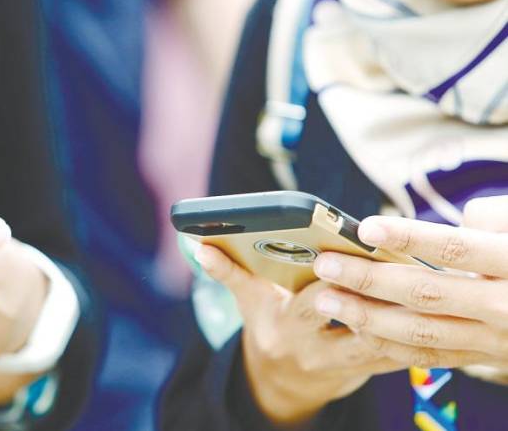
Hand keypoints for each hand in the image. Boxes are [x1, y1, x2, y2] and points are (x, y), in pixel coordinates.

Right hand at [195, 244, 400, 425]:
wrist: (283, 383)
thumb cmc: (267, 326)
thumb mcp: (247, 300)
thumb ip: (227, 271)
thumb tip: (197, 244)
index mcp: (286, 328)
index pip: (311, 306)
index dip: (331, 283)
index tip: (349, 259)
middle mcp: (318, 349)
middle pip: (354, 321)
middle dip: (375, 293)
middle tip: (393, 262)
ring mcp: (349, 363)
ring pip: (386, 338)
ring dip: (404, 311)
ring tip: (419, 278)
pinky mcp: (374, 369)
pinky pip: (403, 352)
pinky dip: (418, 328)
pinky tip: (429, 302)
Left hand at [312, 196, 507, 369]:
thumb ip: (496, 218)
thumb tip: (459, 221)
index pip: (458, 248)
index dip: (411, 236)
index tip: (367, 226)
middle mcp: (507, 306)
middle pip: (428, 293)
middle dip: (370, 280)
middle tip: (326, 264)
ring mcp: (496, 339)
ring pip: (422, 332)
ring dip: (368, 317)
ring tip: (327, 300)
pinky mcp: (486, 357)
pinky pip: (432, 356)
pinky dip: (391, 345)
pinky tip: (357, 330)